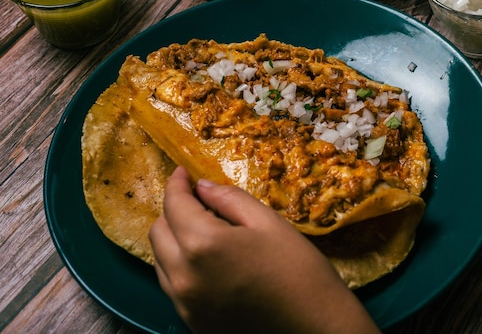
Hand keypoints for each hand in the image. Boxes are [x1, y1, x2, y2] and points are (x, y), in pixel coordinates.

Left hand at [149, 167, 379, 333]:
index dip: (177, 183)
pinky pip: (172, 284)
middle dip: (173, 210)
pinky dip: (180, 264)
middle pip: (157, 231)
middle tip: (198, 201)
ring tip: (204, 230)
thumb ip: (230, 199)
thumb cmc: (298, 270)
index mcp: (203, 244)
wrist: (314, 327)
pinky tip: (207, 260)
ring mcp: (184, 303)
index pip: (174, 204)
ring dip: (174, 238)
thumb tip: (202, 187)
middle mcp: (184, 276)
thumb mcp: (268, 222)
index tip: (183, 172)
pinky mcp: (191, 321)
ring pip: (160, 259)